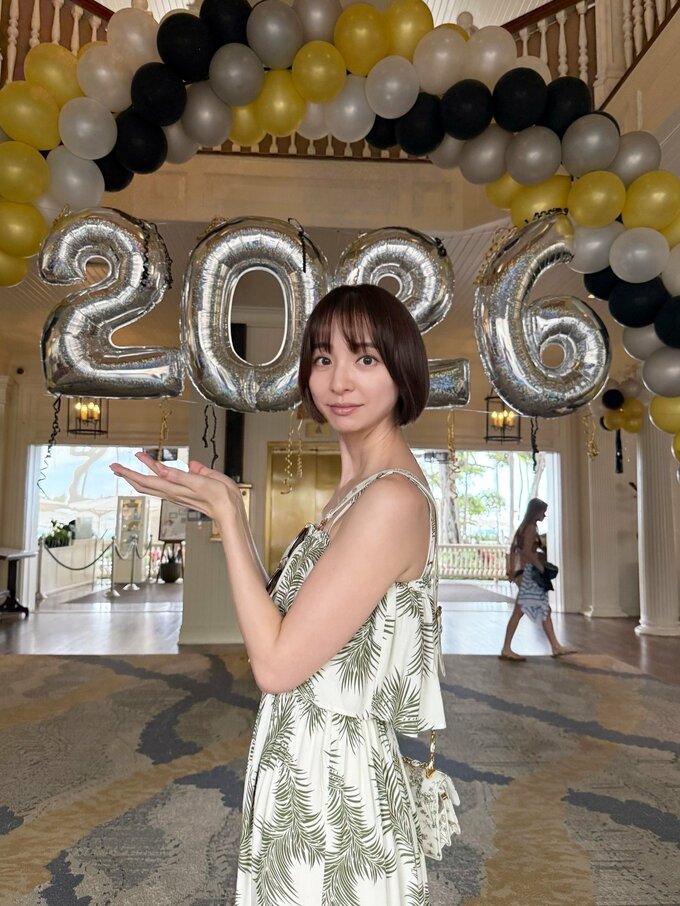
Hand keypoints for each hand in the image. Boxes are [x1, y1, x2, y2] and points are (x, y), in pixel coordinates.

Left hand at [110, 452, 240, 521]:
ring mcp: (177, 494)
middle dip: (128, 475)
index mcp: (175, 488)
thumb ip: (182, 475)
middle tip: (115, 467)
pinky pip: (163, 486)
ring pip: (152, 485)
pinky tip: (156, 472)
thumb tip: (164, 470)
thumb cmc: (220, 497)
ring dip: (139, 476)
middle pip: (144, 484)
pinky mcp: (183, 494)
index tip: (117, 466)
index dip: (130, 472)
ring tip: (130, 467)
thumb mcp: (203, 481)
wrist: (230, 512)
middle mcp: (173, 493)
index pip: (146, 480)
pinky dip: (154, 478)